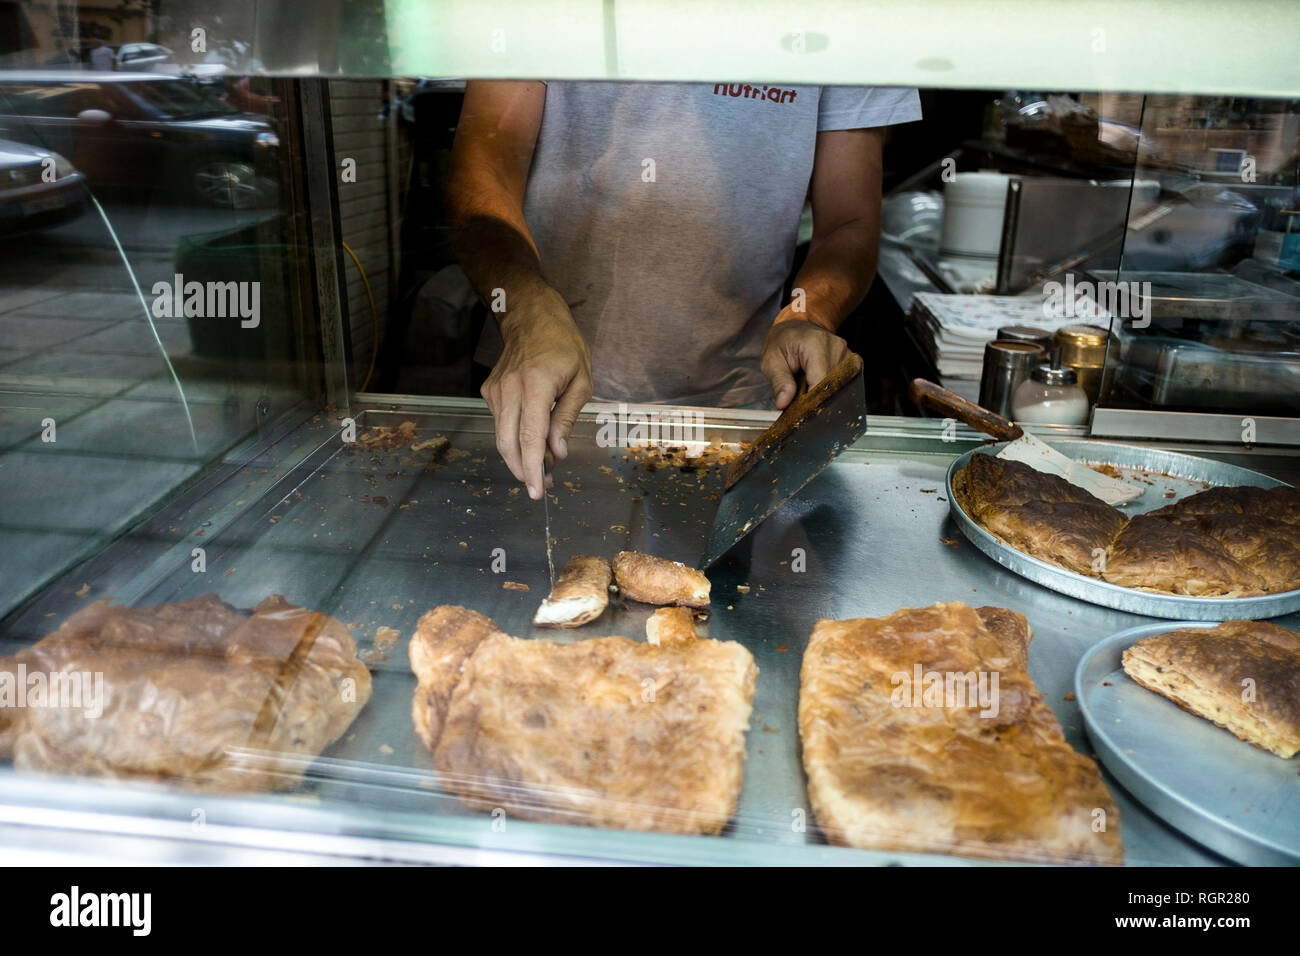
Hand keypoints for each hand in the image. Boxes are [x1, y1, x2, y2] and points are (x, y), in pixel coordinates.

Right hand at [481, 285, 592, 498]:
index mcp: (536, 385)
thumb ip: (567, 418)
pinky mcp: (489, 391)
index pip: (530, 438)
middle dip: (522, 471)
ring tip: (543, 465)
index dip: (532, 469)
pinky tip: (533, 440)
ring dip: (520, 457)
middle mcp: (510, 389)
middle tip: (542, 487)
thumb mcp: (581, 380)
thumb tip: (557, 452)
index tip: (538, 492)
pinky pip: (501, 423)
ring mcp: (496, 390)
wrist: (533, 317)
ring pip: (502, 437)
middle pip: (508, 444)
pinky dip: (515, 438)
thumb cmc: (564, 346)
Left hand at [760, 313, 850, 408]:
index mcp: (816, 344)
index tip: (799, 412)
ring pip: (839, 388)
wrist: (795, 328)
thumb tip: (783, 403)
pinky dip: (830, 389)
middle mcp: (837, 347)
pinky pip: (844, 383)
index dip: (810, 401)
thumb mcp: (771, 360)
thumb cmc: (782, 342)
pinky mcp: (851, 361)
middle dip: (816, 399)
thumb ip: (779, 382)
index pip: (820, 382)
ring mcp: (847, 353)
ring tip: (807, 387)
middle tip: (799, 401)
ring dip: (823, 393)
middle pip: (832, 387)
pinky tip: (818, 384)